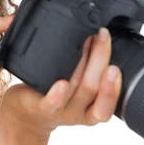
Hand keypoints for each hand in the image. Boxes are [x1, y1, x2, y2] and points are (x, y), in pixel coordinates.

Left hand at [0, 28, 120, 139]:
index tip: (118, 51)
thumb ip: (86, 64)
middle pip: (95, 86)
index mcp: (91, 106)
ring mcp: (61, 109)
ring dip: (85, 63)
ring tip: (89, 42)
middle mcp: (79, 109)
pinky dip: (58, 94)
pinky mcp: (41, 107)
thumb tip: (92, 28)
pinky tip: (62, 83)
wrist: (25, 116)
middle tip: (104, 35)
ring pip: (77, 88)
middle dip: (102, 57)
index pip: (111, 98)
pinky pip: (51, 103)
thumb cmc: (51, 95)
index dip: (116, 80)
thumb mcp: (75, 84)